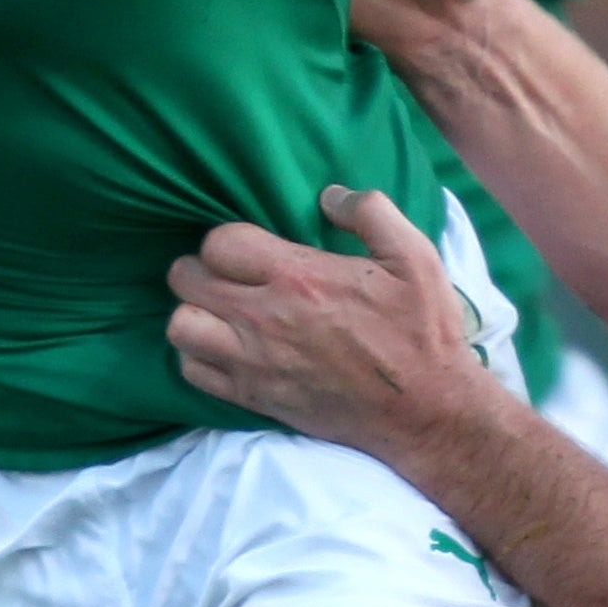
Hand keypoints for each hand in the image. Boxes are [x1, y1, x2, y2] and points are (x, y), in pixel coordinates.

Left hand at [167, 184, 502, 459]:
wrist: (426, 411)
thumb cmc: (423, 332)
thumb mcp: (416, 257)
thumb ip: (371, 212)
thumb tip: (329, 195)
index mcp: (299, 277)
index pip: (220, 242)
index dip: (228, 240)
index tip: (251, 249)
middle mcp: (265, 319)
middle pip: (187, 279)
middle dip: (201, 269)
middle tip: (228, 274)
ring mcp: (254, 363)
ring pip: (180, 327)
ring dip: (194, 312)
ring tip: (220, 310)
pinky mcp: (254, 398)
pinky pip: (193, 372)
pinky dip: (198, 356)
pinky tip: (225, 348)